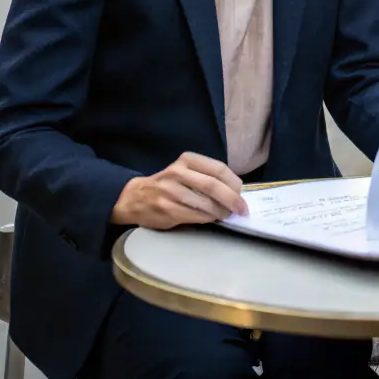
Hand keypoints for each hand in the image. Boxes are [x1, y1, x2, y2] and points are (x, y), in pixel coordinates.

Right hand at [110, 152, 249, 229]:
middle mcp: (178, 172)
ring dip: (221, 211)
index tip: (242, 193)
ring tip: (227, 215)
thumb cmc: (168, 184)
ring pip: (205, 202)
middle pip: (213, 185)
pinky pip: (195, 215)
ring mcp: (171, 191)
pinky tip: (213, 219)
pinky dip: (208, 218)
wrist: (135, 197)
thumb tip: (235, 190)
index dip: (234, 182)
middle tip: (242, 209)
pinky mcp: (167, 209)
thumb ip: (205, 176)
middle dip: (232, 199)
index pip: (218, 169)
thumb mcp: (185, 171)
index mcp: (187, 160)